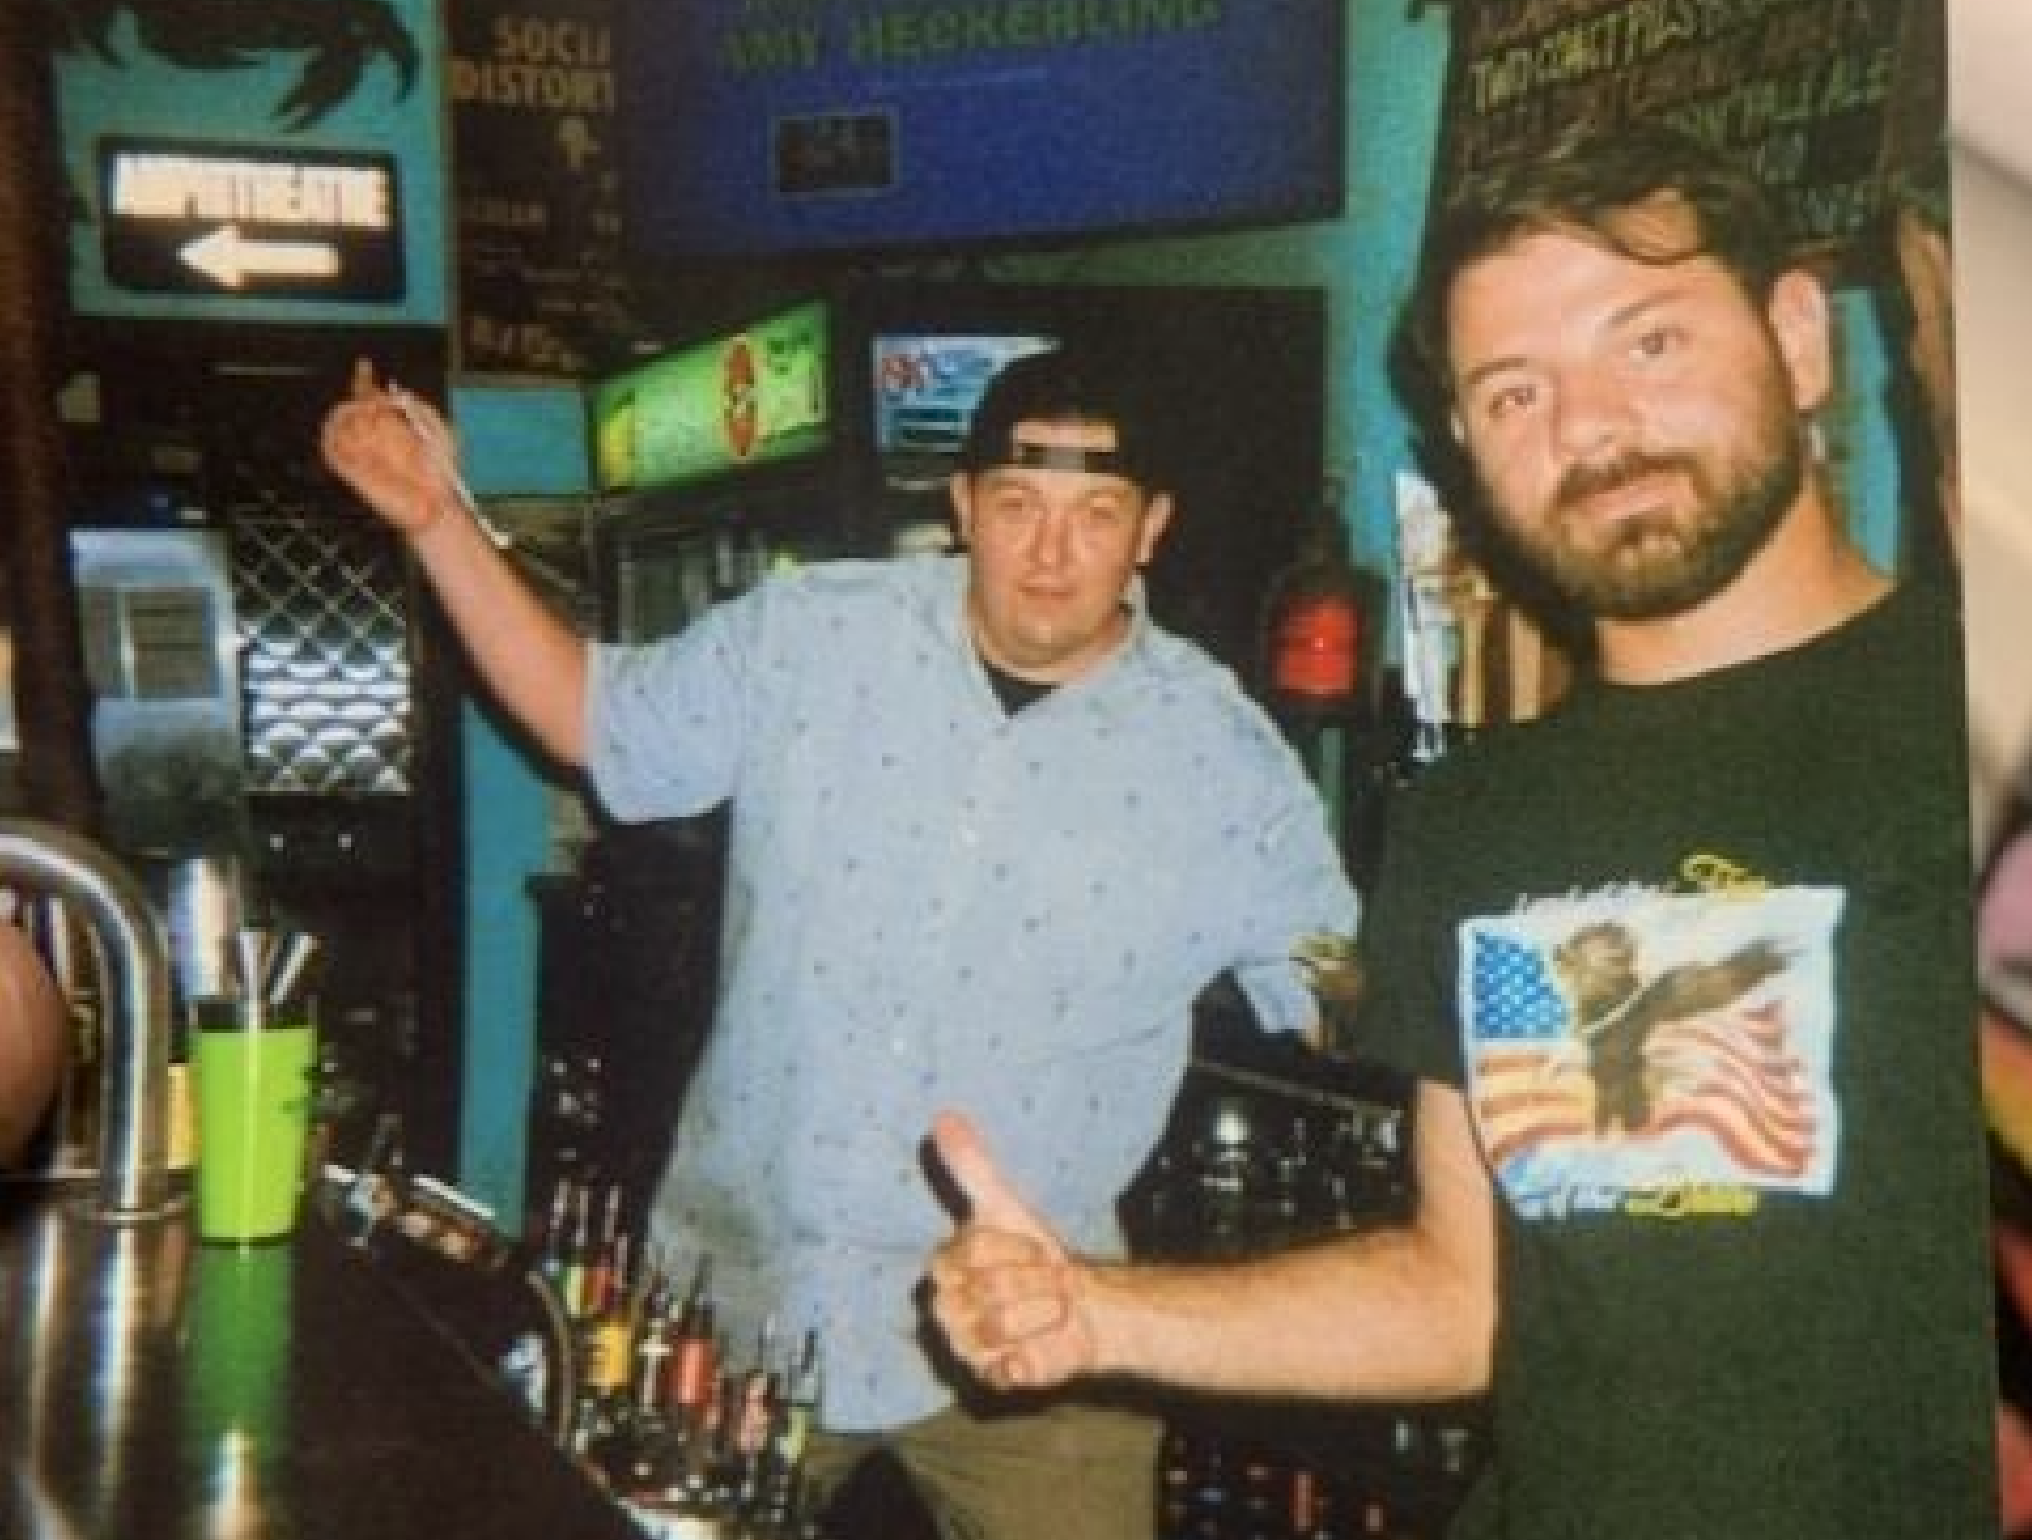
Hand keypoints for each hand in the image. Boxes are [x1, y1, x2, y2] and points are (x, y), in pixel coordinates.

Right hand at [319, 359, 463, 536]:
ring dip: (346, 410)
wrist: (436, 504)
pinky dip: (334, 432)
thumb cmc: (441, 472)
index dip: (363, 379)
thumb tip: (396, 391)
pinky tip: (354, 427)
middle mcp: (372, 437)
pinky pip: (330, 447)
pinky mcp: (350, 471)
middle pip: (352, 405)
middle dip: (359, 395)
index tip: (365, 365)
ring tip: (366, 410)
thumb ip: (420, 407)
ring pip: (335, 422)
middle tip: (374, 396)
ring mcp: (360, 453)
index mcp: (391, 426)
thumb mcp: (439, 431)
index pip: (370, 397)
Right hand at [925, 1111, 1098, 1391]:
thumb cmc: (1037, 1256)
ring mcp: (965, 1346)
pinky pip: (1008, 1365)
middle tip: (1046, 1281)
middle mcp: (945, 1310)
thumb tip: (944, 1116)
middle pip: (987, 1292)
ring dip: (1040, 1314)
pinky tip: (1042, 1342)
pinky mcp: (990, 1378)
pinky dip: (1035, 1352)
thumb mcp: (1005, 1203)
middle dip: (1032, 1282)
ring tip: (1048, 1310)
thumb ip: (970, 1163)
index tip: (1035, 1249)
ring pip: (999, 1329)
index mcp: (943, 1268)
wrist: (1078, 1305)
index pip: (973, 1254)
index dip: (1013, 1250)